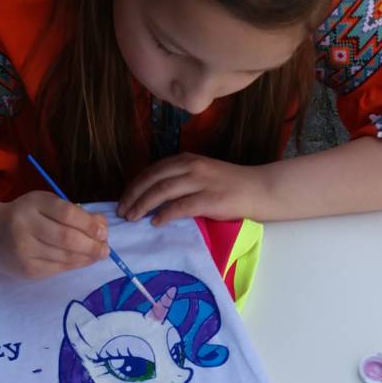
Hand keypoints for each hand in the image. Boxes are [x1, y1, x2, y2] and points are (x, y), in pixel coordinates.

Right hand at [0, 191, 108, 277]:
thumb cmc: (23, 215)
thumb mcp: (44, 204)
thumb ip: (72, 211)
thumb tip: (102, 224)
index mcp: (32, 204)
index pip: (66, 214)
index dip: (89, 224)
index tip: (103, 232)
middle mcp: (25, 227)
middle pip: (67, 239)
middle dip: (92, 245)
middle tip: (106, 249)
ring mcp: (24, 251)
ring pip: (64, 257)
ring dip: (87, 257)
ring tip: (98, 254)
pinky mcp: (27, 270)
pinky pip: (57, 269)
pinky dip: (74, 265)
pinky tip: (83, 261)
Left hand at [117, 153, 267, 225]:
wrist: (259, 189)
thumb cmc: (229, 186)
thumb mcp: (201, 175)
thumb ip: (180, 181)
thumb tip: (153, 197)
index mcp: (187, 160)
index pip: (153, 170)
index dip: (135, 185)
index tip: (123, 200)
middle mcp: (191, 167)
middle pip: (153, 179)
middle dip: (133, 196)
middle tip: (121, 212)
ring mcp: (201, 182)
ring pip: (163, 191)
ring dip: (143, 205)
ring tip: (132, 218)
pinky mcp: (210, 199)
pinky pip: (181, 206)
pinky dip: (165, 214)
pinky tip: (155, 222)